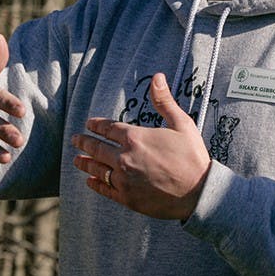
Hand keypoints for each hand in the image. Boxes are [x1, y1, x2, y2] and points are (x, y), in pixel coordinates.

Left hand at [71, 73, 210, 219]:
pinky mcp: (127, 198)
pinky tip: (90, 181)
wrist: (199, 193)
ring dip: (85, 163)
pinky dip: (95, 184)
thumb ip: (164, 101)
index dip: (96, 125)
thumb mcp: (181, 123)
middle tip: (75, 140)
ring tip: (76, 160)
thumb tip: (157, 77)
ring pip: (97, 169)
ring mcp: (124, 180)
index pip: (108, 128)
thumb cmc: (192, 157)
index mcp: (135, 138)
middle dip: (84, 142)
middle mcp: (124, 158)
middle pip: (97, 148)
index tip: (89, 124)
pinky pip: (105, 189)